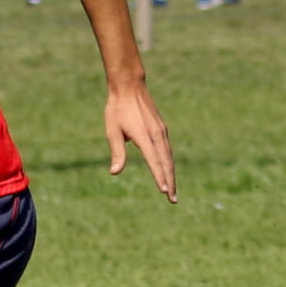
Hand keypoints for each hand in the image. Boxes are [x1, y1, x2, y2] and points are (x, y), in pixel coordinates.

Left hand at [105, 83, 175, 202]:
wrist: (129, 86)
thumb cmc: (117, 109)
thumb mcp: (112, 131)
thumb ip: (117, 152)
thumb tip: (115, 172)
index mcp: (144, 136)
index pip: (154, 161)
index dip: (159, 177)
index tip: (164, 191)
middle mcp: (156, 135)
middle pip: (166, 163)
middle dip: (170, 182)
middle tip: (172, 199)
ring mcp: (161, 131)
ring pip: (169, 157)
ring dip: (171, 174)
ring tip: (171, 190)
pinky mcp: (162, 129)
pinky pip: (167, 149)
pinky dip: (169, 163)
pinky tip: (168, 171)